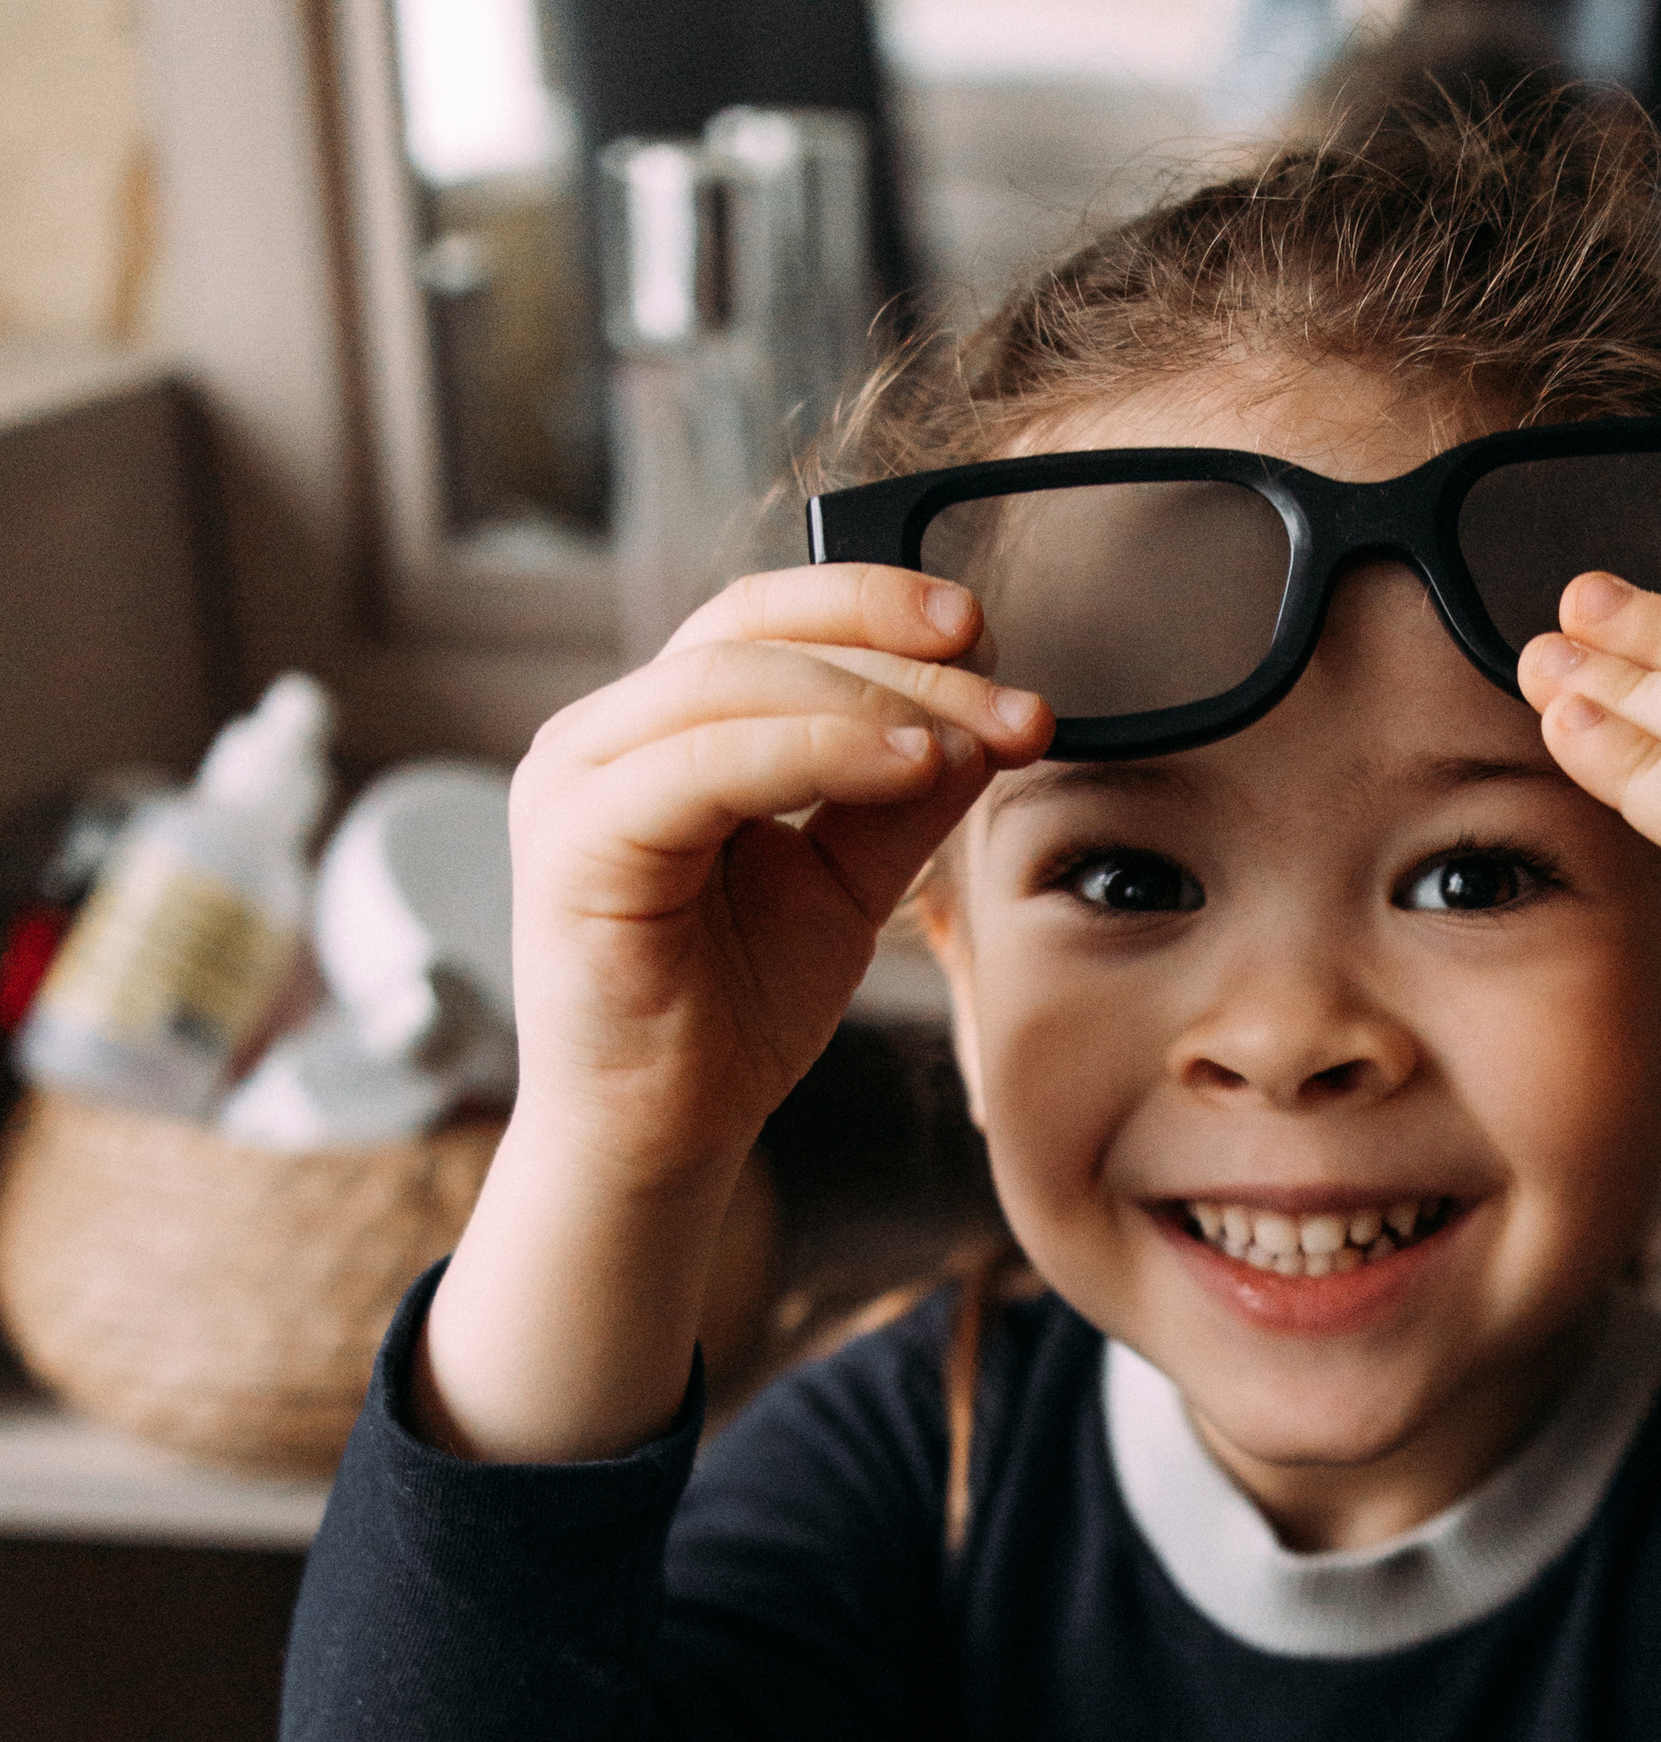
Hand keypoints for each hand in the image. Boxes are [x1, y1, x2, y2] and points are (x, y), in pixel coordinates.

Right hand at [508, 563, 1049, 1194]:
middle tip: (1007, 688)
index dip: (872, 603)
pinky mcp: (572, 843)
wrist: (662, 1138)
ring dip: (870, 698)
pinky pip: (705, 764)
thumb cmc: (732, 1015)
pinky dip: (815, 752)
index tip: (986, 636)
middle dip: (894, 647)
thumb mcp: (843, 886)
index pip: (764, 618)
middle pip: (751, 630)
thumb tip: (987, 719)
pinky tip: (905, 765)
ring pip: (730, 683)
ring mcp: (576, 782)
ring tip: (969, 738)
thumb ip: (900, 801)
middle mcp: (601, 738)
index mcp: (656, 732)